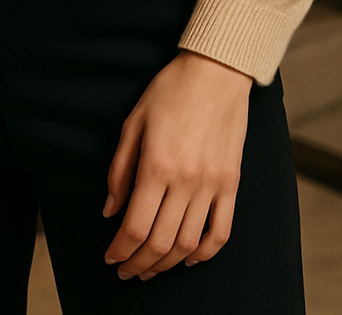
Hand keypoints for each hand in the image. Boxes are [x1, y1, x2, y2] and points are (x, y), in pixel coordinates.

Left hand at [102, 49, 252, 280]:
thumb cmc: (170, 90)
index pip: (135, 227)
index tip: (111, 257)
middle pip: (160, 242)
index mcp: (156, 165)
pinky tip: (189, 258)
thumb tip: (110, 211)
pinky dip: (205, 252)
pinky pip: (221, 230)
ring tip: (152, 268)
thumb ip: (119, 170)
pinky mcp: (231, 183)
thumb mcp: (133, 122)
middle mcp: (186, 180)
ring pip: (188, 243)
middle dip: (139, 263)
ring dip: (167, 264)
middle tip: (127, 270)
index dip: (120, 250)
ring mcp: (212, 184)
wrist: (217, 71)